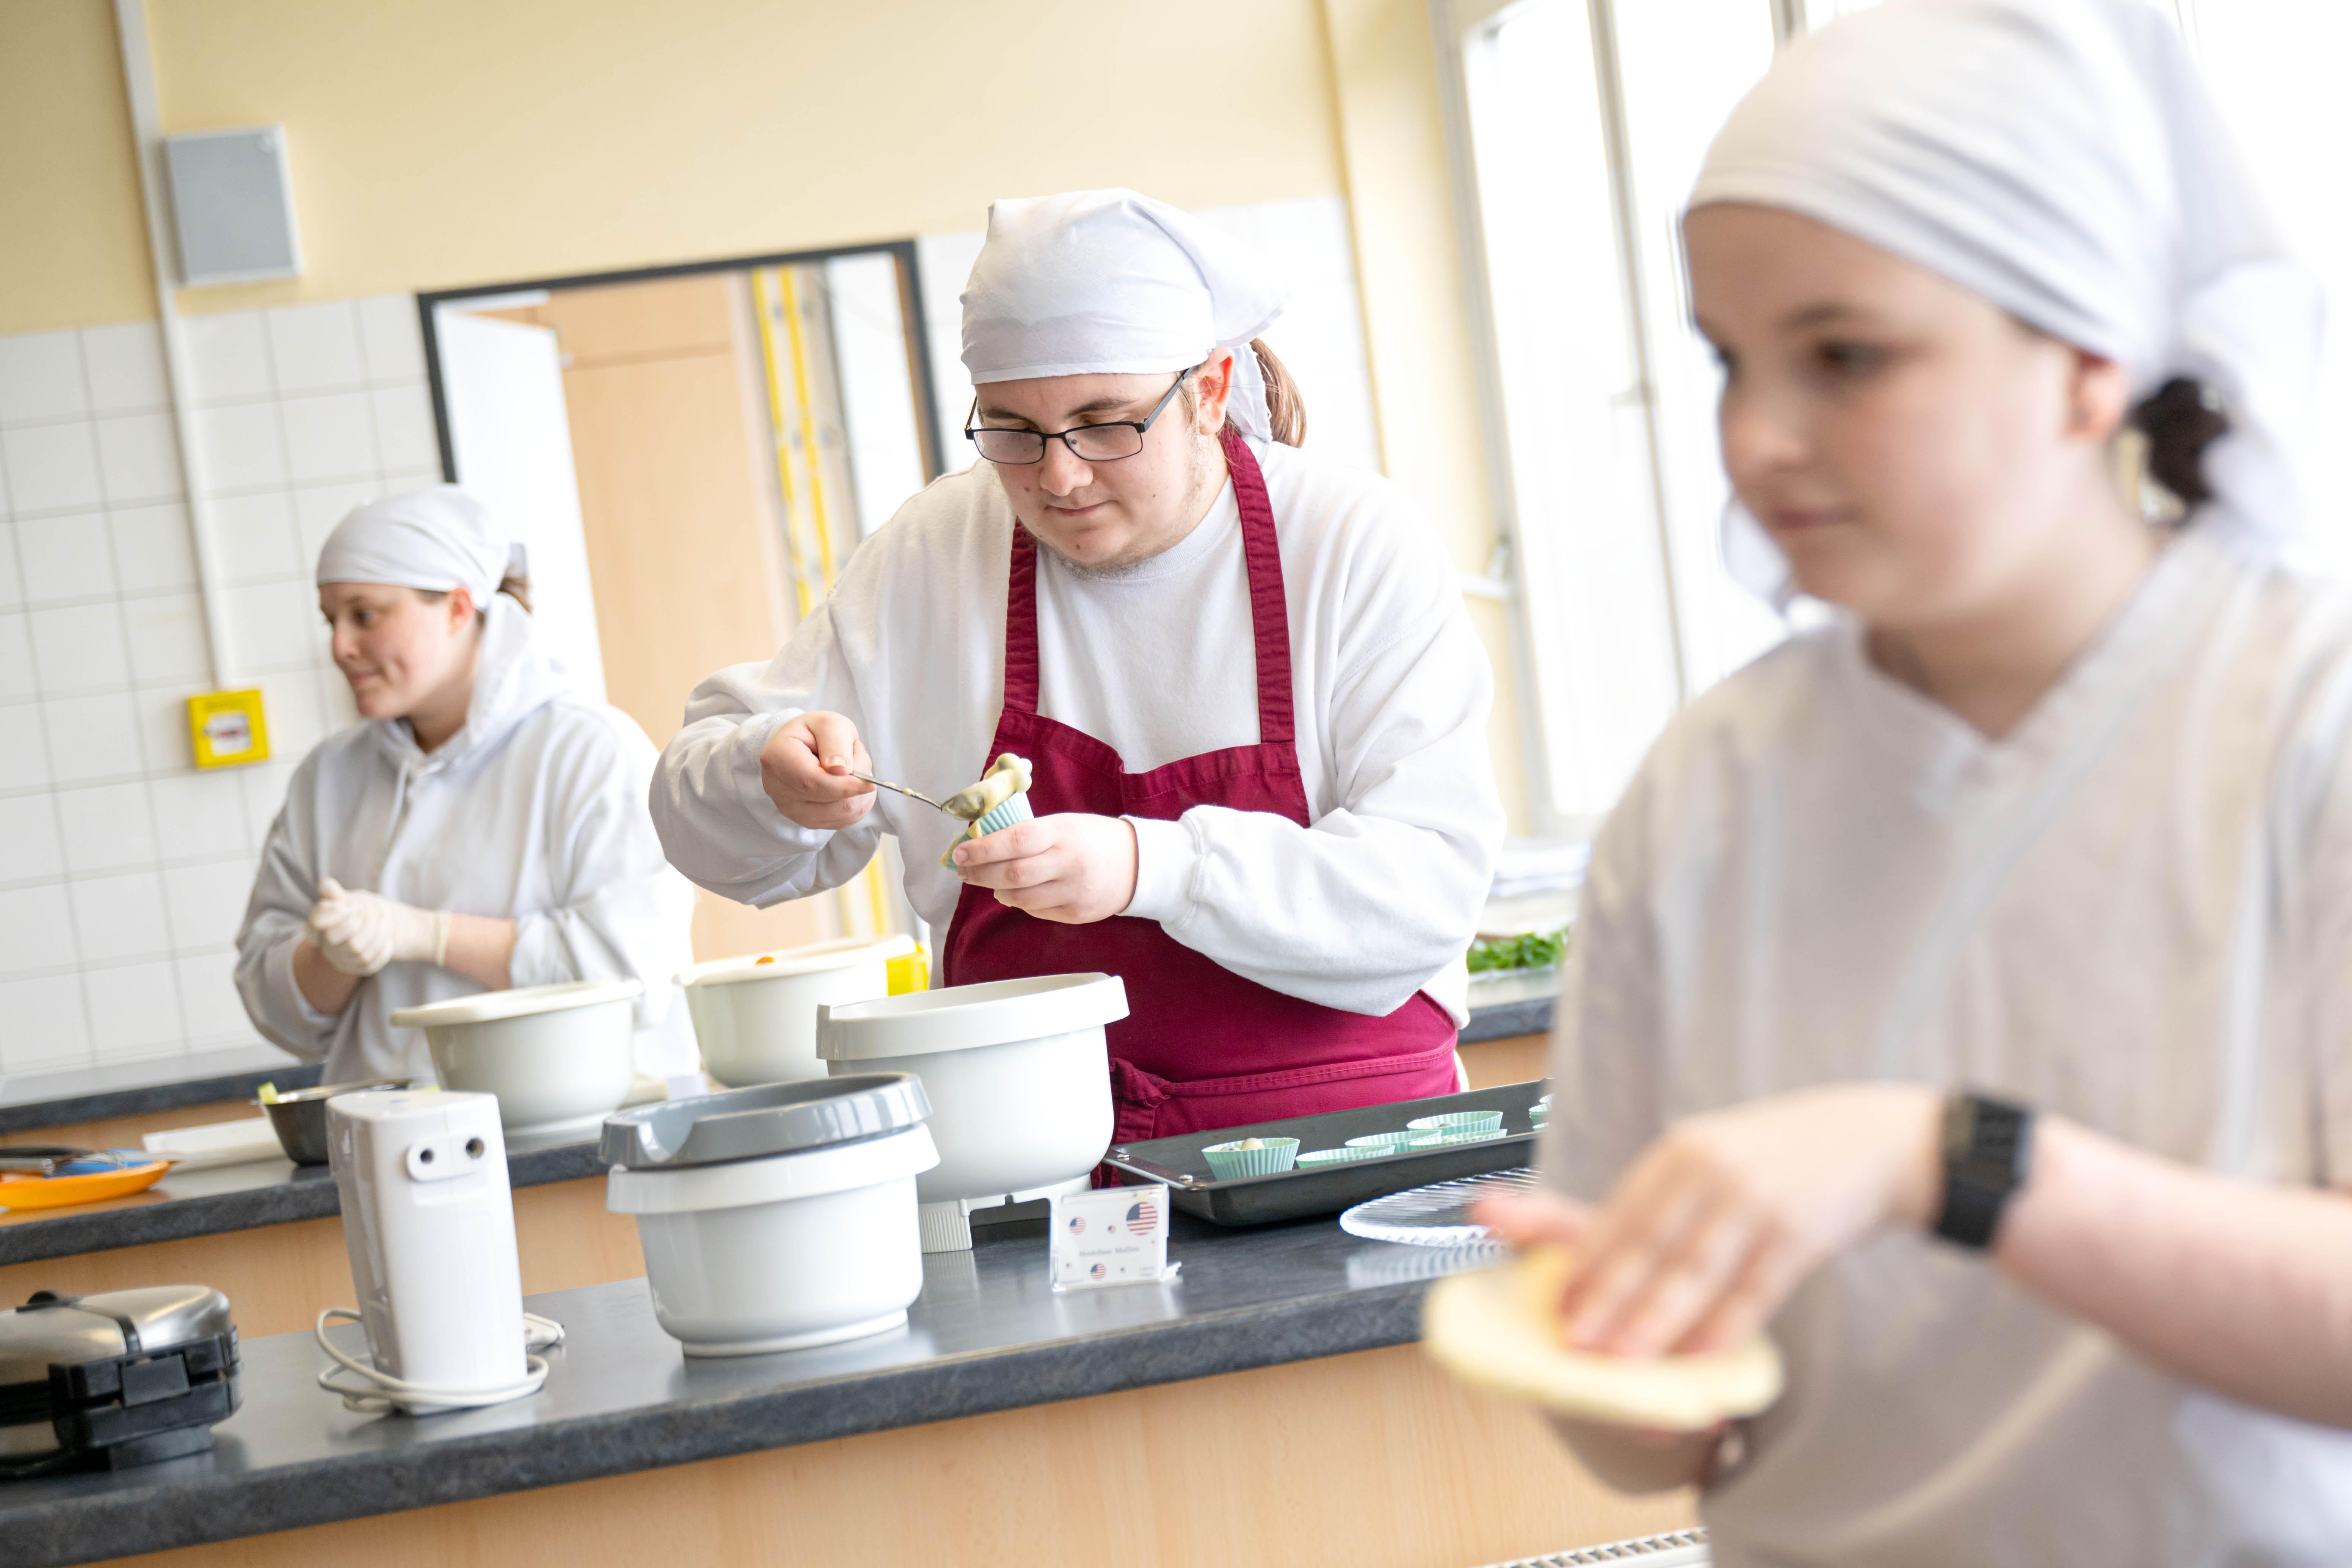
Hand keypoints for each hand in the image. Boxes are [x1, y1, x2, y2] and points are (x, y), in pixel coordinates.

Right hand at [307, 879, 447, 975]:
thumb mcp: (346, 897)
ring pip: (359, 951)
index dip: (332, 912)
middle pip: (336, 938)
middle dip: (358, 920)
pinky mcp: (361, 969)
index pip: (316, 922)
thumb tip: (327, 885)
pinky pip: (373, 962)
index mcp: (317, 927)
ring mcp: (343, 960)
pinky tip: (386, 936)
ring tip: (384, 920)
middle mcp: (327, 946)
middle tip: (369, 910)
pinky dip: (384, 947)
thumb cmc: (356, 909)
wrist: (377, 923)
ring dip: (377, 931)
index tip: (347, 905)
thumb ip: (334, 892)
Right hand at [759, 712, 874, 830]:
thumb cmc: (815, 732)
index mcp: (778, 759)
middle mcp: (779, 790)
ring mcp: (791, 809)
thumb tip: (841, 770)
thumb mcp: (829, 724)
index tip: (870, 782)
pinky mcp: (806, 821)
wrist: (802, 745)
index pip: (813, 783)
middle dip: (856, 783)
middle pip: (830, 803)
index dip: (845, 786)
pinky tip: (850, 785)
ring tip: (851, 769)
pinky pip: (843, 820)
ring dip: (859, 793)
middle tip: (857, 758)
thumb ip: (835, 743)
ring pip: (841, 815)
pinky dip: (856, 803)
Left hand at [951, 813, 1137, 923]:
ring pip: (1021, 898)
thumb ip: (1029, 833)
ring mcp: (1073, 892)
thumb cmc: (1093, 838)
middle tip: (963, 872)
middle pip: (1013, 874)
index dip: (982, 849)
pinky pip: (1037, 912)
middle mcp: (1068, 863)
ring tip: (988, 882)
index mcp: (1062, 833)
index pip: (1014, 841)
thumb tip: (984, 843)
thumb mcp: (1064, 823)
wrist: (1138, 864)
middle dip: (980, 874)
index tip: (960, 853)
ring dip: (997, 891)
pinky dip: (1020, 902)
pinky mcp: (1077, 914)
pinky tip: (1016, 893)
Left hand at [1480, 1084, 1940, 1359]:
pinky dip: (1723, 1327)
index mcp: (1677, 1153)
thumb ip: (1664, 1201)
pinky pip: (1752, 1289)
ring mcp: (1754, 1199)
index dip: (1587, 1263)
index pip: (1619, 1213)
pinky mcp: (1798, 1232)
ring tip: (1621, 1360)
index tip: (1558, 1304)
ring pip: (1694, 1271)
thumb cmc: (1774, 1159)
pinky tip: (1697, 1359)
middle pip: (1648, 1245)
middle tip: (1574, 1342)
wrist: (1871, 1139)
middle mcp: (1709, 1170)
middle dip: (1607, 1298)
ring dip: (1654, 1320)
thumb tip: (1605, 1260)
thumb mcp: (1714, 1156)